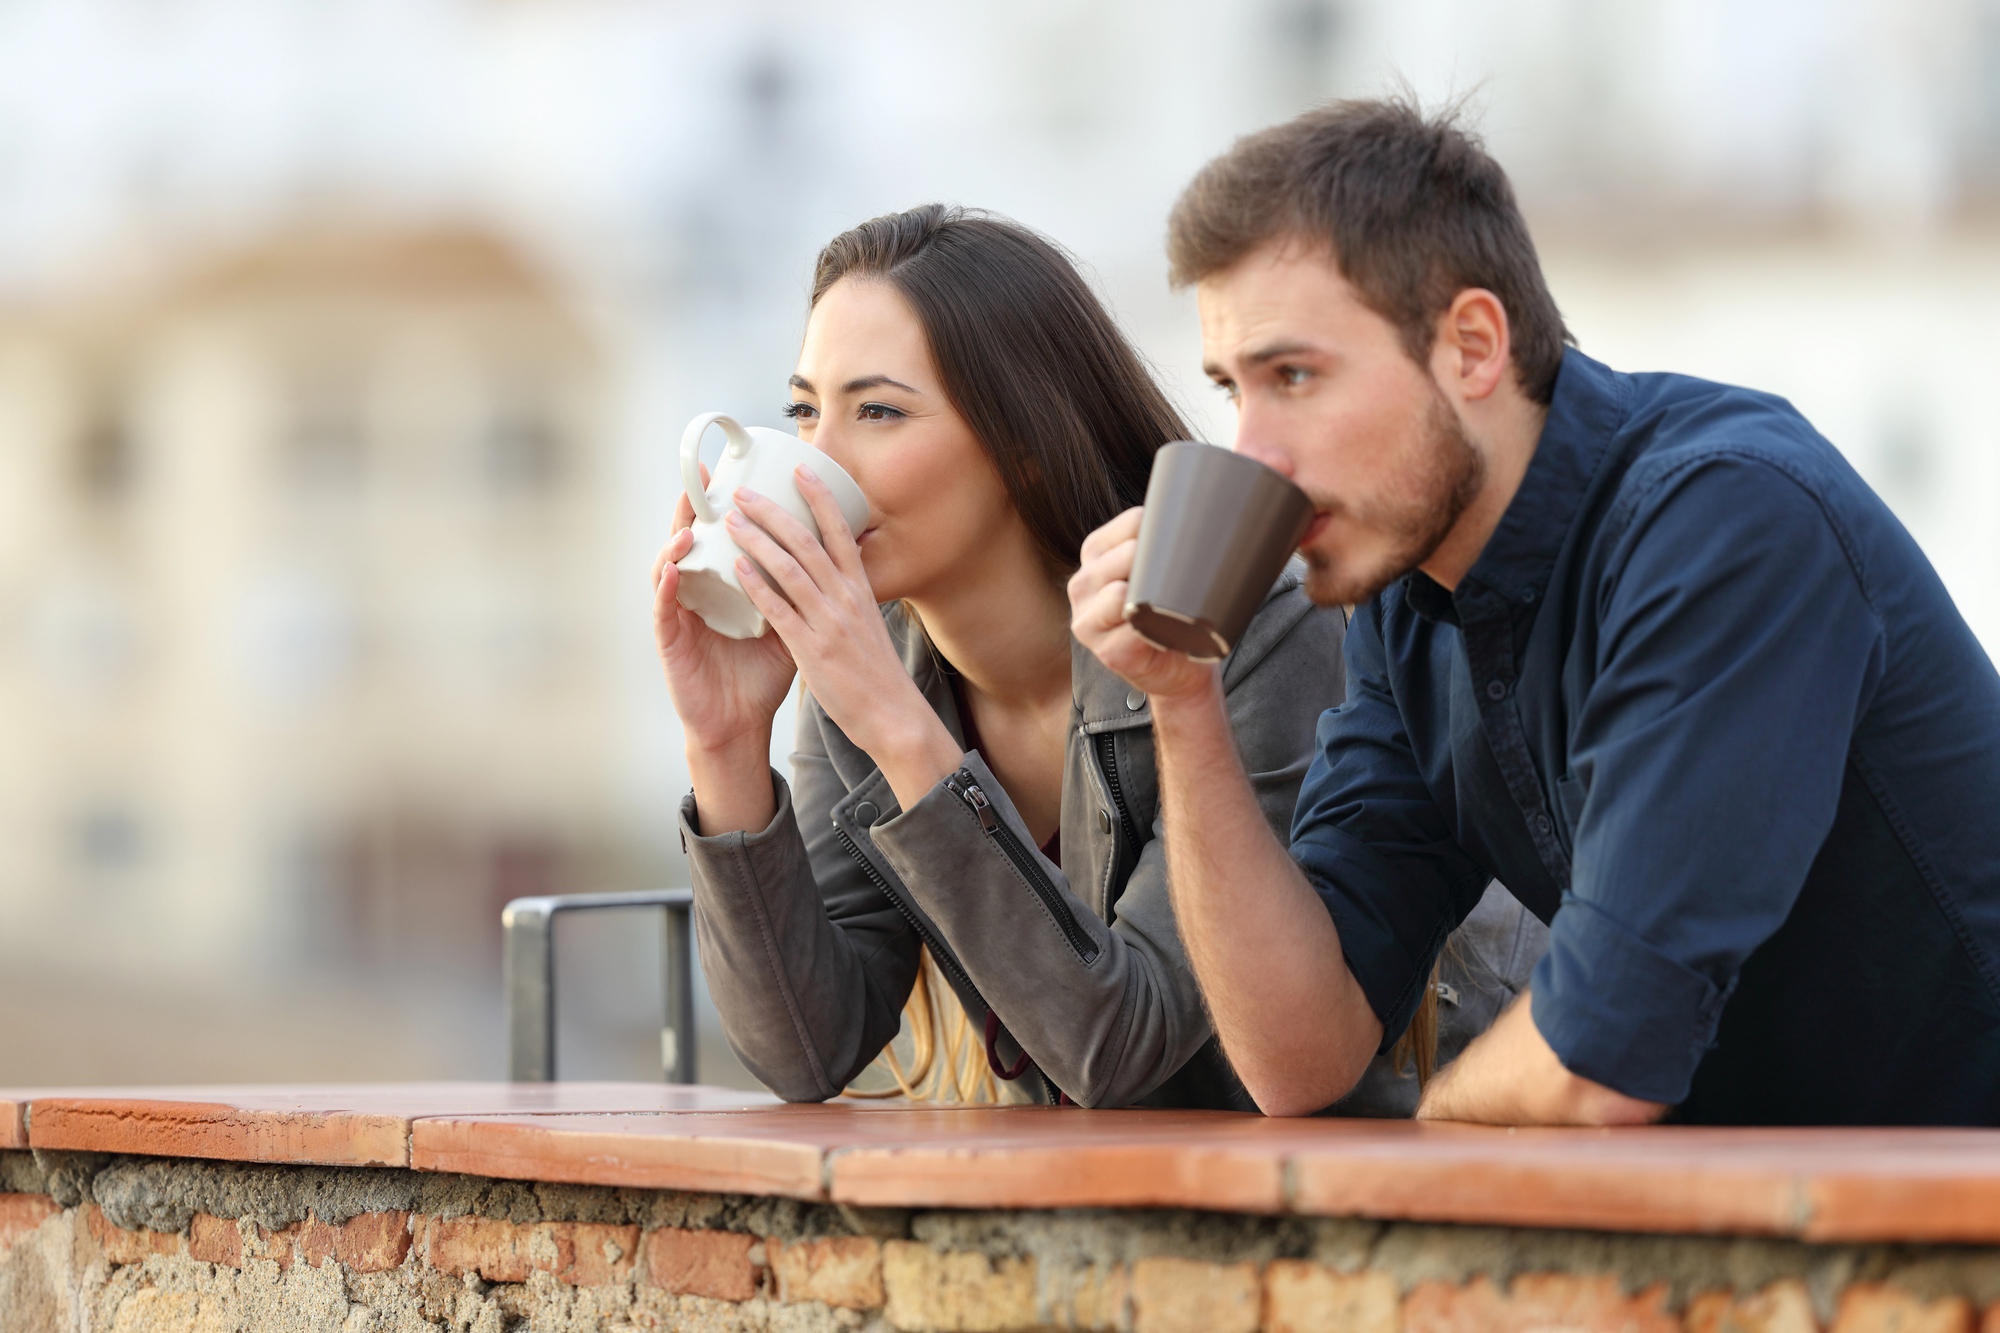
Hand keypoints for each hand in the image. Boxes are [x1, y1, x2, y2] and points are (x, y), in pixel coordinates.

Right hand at [651, 463, 798, 755]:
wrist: (739, 725)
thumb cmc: (759, 677)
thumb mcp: (787, 628)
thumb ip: (800, 596)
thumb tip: (838, 563)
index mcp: (723, 589)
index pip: (719, 539)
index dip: (722, 507)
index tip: (733, 472)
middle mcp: (697, 595)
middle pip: (691, 543)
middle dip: (693, 510)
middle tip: (701, 480)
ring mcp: (680, 616)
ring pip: (669, 568)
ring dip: (677, 543)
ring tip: (689, 525)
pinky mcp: (670, 643)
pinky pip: (664, 609)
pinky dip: (666, 586)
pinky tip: (673, 569)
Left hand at [726, 467, 955, 791]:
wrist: (894, 716)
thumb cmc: (878, 675)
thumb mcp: (869, 625)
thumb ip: (848, 599)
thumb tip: (832, 578)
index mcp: (861, 590)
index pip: (840, 532)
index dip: (821, 498)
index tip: (802, 470)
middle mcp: (846, 598)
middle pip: (807, 541)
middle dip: (774, 511)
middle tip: (745, 492)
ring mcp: (829, 621)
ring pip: (790, 567)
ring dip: (758, 539)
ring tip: (732, 519)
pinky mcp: (812, 648)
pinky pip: (780, 608)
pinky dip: (757, 584)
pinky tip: (737, 566)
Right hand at [1067, 507, 1220, 705]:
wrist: (1179, 669)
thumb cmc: (1174, 611)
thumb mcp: (1163, 569)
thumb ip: (1172, 537)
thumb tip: (1232, 487)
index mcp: (1096, 551)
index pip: (1132, 523)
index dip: (1166, 528)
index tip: (1193, 543)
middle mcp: (1082, 582)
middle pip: (1126, 555)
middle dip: (1161, 562)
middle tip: (1194, 577)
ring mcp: (1086, 619)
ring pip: (1119, 594)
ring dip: (1151, 598)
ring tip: (1173, 604)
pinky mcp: (1104, 651)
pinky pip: (1128, 632)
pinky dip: (1149, 631)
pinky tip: (1161, 632)